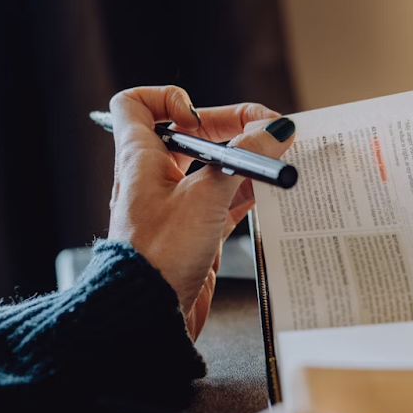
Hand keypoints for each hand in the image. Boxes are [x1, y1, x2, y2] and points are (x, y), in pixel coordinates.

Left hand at [106, 86, 295, 337]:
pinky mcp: (193, 233)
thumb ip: (242, 160)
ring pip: (211, 168)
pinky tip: (270, 194)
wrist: (148, 315)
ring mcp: (174, 206)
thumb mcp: (204, 198)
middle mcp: (153, 177)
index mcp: (139, 158)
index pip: (136, 105)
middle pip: (191, 134)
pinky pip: (222, 201)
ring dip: (242, 161)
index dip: (167, 97)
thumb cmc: (160, 256)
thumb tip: (273, 131)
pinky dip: (245, 193)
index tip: (199, 110)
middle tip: (268, 131)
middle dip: (229, 127)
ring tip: (276, 160)